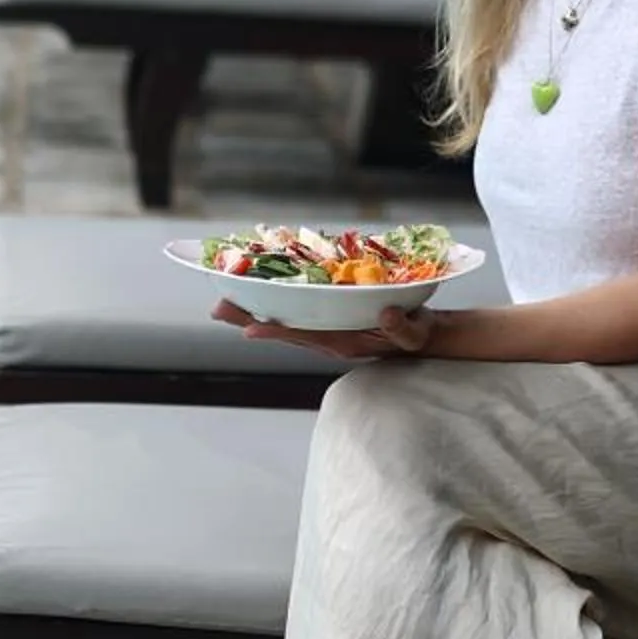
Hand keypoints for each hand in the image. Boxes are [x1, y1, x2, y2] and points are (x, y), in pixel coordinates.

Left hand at [210, 298, 436, 359]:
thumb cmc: (416, 333)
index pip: (302, 336)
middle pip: (283, 329)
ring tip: (226, 302)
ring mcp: (325, 330)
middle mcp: (327, 338)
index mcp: (343, 342)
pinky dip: (275, 306)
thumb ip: (402, 328)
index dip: (276, 330)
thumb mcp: (414, 333)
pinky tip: (259, 296)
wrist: (419, 335)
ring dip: (255, 312)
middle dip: (250, 318)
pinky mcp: (327, 321)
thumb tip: (385, 314)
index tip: (248, 328)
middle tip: (218, 308)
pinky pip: (296, 315)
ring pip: (284, 323)